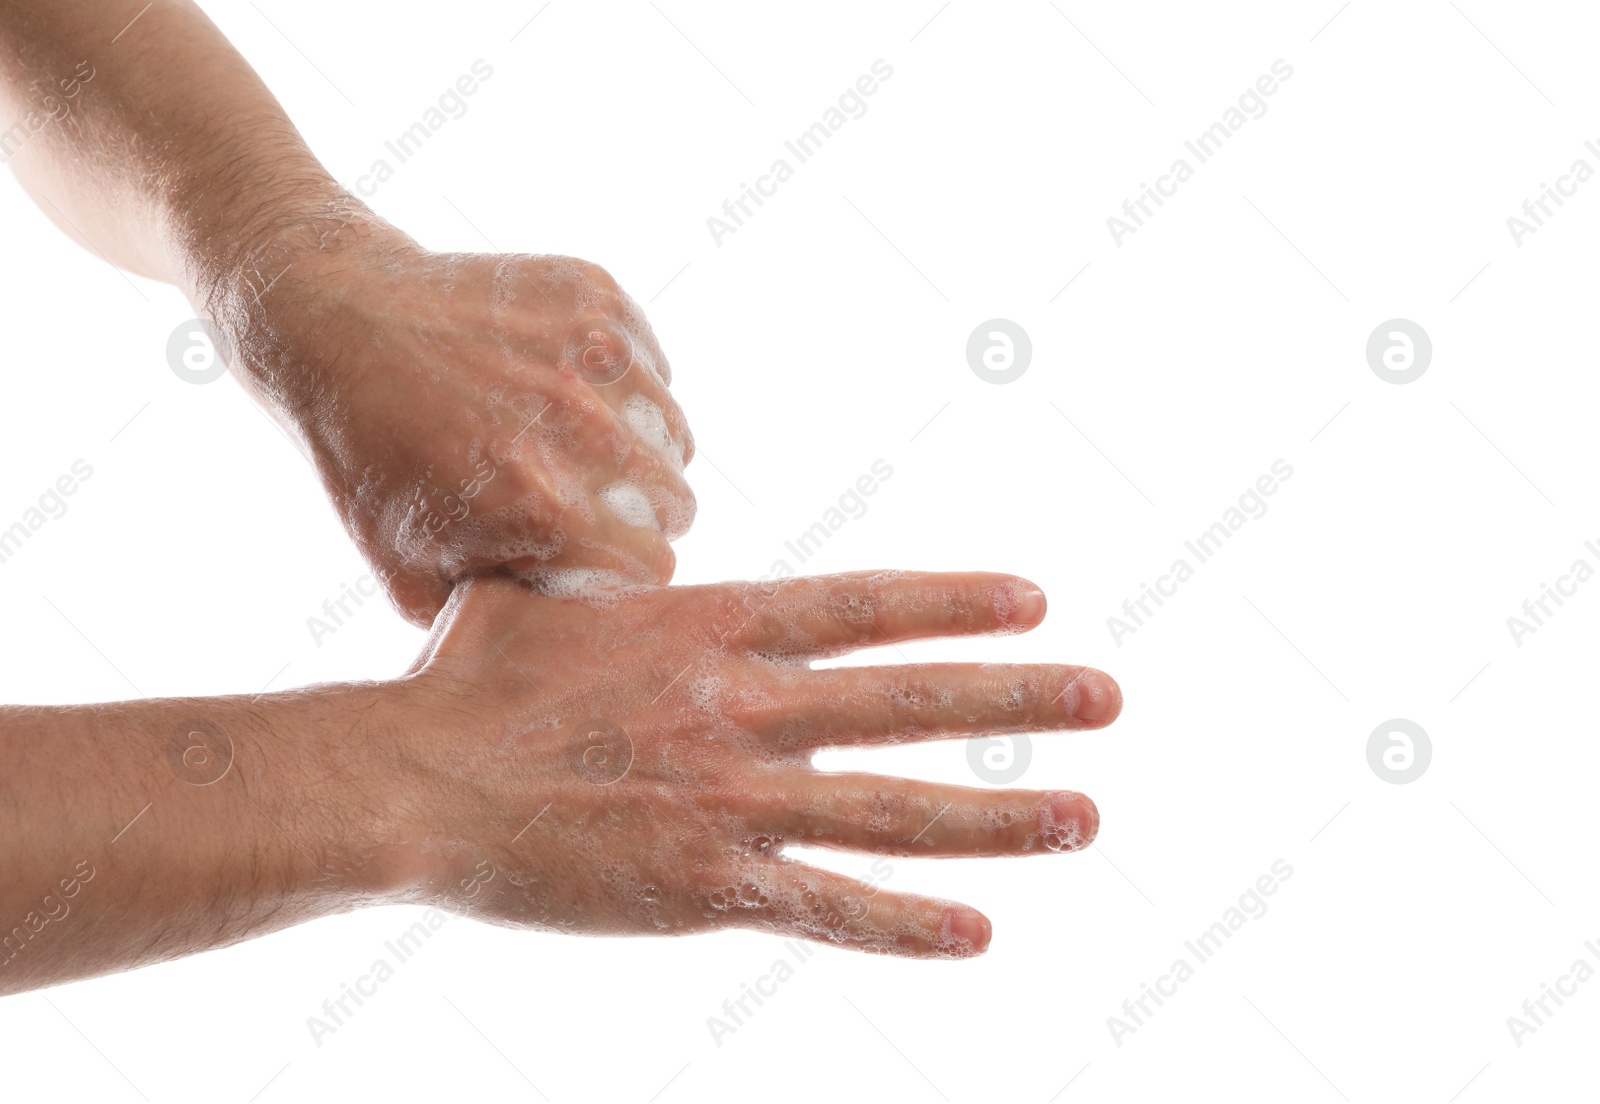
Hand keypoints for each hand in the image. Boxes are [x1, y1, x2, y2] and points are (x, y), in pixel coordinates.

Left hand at [207, 211, 695, 624]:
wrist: (332, 320)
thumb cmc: (370, 456)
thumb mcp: (411, 573)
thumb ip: (500, 617)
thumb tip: (567, 638)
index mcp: (546, 508)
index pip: (654, 565)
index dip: (624, 569)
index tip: (594, 557)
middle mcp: (585, 429)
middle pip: (678, 501)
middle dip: (640, 514)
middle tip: (586, 501)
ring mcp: (596, 355)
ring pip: (675, 433)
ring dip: (639, 449)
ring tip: (575, 444)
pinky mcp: (598, 297)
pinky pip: (656, 368)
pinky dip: (627, 385)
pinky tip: (565, 388)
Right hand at [376, 570, 1121, 957]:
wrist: (412, 776)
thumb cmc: (468, 678)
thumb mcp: (550, 588)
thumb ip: (615, 573)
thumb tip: (634, 547)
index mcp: (714, 628)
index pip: (866, 606)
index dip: (957, 604)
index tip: (1033, 601)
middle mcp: (746, 707)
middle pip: (911, 702)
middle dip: (1019, 700)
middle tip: (1107, 696)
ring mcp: (734, 798)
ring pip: (897, 808)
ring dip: (1001, 815)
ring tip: (1086, 815)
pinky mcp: (707, 884)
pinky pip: (829, 907)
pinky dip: (907, 923)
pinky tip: (977, 932)